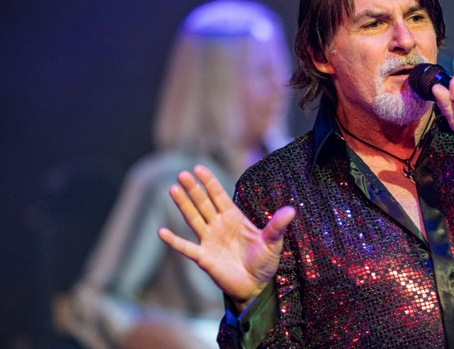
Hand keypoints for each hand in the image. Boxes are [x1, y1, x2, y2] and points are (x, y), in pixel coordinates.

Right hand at [158, 165, 294, 306]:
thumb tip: (292, 210)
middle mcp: (218, 225)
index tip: (198, 168)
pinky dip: (174, 241)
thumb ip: (277, 225)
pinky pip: (186, 248)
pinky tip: (162, 232)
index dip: (209, 182)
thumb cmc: (264, 262)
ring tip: (173, 189)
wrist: (255, 286)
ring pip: (193, 218)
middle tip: (182, 173)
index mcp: (234, 218)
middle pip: (203, 203)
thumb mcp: (273, 242)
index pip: (219, 196)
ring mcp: (209, 240)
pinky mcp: (204, 257)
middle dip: (194, 189)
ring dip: (183, 205)